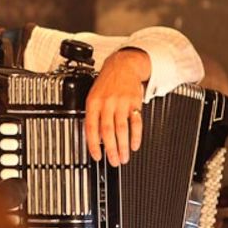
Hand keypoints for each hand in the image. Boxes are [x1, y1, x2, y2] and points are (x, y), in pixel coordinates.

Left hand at [84, 48, 149, 166]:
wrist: (122, 66)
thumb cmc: (107, 84)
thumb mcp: (94, 96)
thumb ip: (94, 116)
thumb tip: (96, 138)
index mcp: (93, 103)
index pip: (91, 127)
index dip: (93, 144)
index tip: (97, 156)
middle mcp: (106, 103)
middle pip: (108, 130)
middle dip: (111, 149)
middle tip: (114, 161)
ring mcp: (121, 103)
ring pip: (122, 129)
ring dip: (124, 146)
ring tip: (124, 157)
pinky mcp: (134, 103)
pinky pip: (136, 122)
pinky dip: (136, 136)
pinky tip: (135, 145)